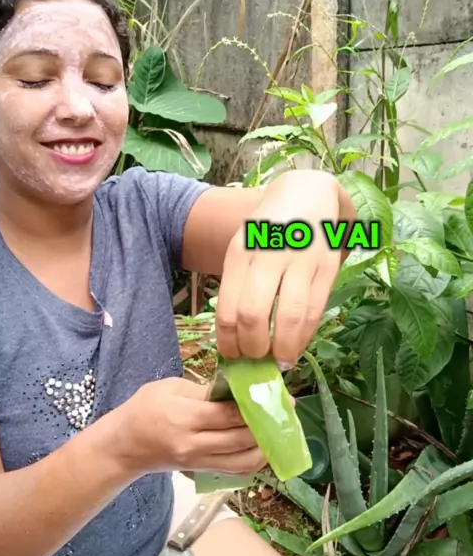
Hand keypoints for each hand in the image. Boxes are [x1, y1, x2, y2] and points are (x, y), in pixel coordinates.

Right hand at [110, 377, 268, 476]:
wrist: (125, 445)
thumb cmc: (144, 408)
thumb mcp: (170, 387)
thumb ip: (205, 390)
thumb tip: (237, 391)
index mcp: (184, 417)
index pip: (228, 415)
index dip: (255, 406)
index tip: (276, 395)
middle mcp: (193, 444)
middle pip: (239, 439)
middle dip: (266, 425)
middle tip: (285, 410)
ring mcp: (198, 462)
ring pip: (242, 461)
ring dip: (265, 447)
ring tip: (278, 430)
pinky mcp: (201, 471)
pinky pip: (234, 471)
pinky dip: (253, 461)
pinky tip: (262, 447)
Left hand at [215, 170, 355, 368]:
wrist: (307, 195)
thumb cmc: (269, 231)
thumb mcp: (243, 249)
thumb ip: (238, 287)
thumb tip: (236, 340)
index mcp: (240, 252)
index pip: (228, 309)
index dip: (228, 343)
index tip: (232, 357)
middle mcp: (268, 255)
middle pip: (253, 315)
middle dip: (252, 349)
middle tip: (254, 360)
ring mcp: (301, 260)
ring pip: (288, 318)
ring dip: (282, 349)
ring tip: (278, 360)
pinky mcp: (328, 267)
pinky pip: (314, 312)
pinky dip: (303, 338)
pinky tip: (296, 347)